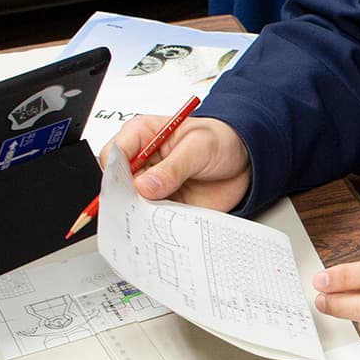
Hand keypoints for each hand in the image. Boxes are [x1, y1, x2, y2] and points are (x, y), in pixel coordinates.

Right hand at [101, 115, 250, 212]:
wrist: (246, 161)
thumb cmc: (221, 141)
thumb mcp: (199, 147)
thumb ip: (173, 167)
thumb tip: (145, 186)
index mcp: (142, 135)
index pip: (113, 154)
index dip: (115, 172)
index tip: (129, 186)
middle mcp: (142, 161)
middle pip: (117, 184)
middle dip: (126, 197)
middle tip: (143, 206)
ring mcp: (151, 185)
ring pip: (132, 204)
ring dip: (143, 213)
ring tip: (158, 216)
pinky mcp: (164, 204)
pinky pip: (153, 218)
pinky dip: (158, 223)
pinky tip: (167, 224)